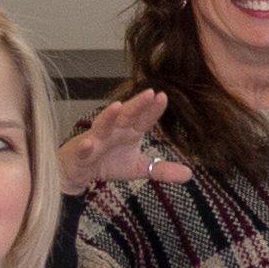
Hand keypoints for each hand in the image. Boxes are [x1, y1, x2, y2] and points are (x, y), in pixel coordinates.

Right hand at [57, 89, 189, 197]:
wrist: (79, 173)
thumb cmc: (108, 163)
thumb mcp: (138, 168)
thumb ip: (162, 170)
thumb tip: (190, 174)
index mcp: (129, 131)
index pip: (143, 118)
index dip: (153, 109)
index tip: (164, 97)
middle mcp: (113, 131)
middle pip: (126, 115)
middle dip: (136, 105)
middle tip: (149, 93)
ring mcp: (96, 140)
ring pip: (102, 125)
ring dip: (109, 116)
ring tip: (117, 106)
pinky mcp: (81, 154)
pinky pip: (83, 149)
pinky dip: (85, 146)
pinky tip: (89, 143)